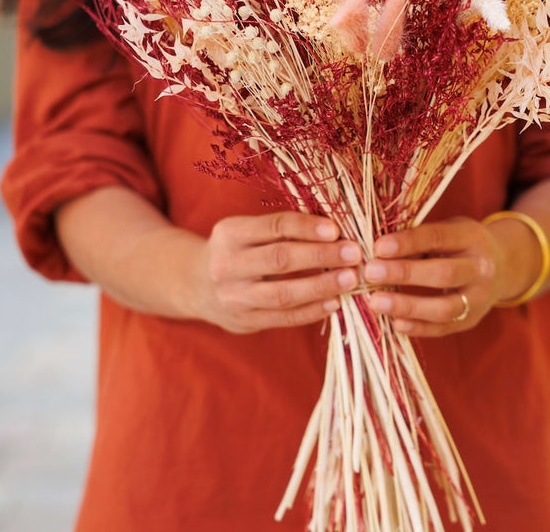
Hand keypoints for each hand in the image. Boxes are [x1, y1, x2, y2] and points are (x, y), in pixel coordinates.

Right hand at [199, 211, 360, 333]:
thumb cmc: (237, 249)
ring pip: (282, 293)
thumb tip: (335, 226)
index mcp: (230, 233)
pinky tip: (334, 303)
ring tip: (350, 279)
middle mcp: (227, 264)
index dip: (306, 227)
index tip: (336, 229)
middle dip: (321, 255)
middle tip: (354, 254)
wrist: (195, 284)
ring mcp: (233, 297)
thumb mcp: (247, 230)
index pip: (274, 226)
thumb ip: (282, 228)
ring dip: (321, 286)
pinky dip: (311, 311)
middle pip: (280, 259)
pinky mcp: (243, 322)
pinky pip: (282, 318)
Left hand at [363, 217, 507, 336]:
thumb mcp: (446, 230)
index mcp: (471, 237)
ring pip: (445, 307)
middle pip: (443, 274)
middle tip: (370, 273)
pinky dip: (418, 327)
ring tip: (375, 302)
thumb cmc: (458, 243)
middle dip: (404, 273)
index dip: (408, 242)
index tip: (378, 247)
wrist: (501, 266)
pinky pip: (444, 328)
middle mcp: (481, 268)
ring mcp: (480, 298)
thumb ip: (417, 237)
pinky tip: (394, 323)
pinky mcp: (472, 320)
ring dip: (407, 306)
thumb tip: (375, 248)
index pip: (438, 237)